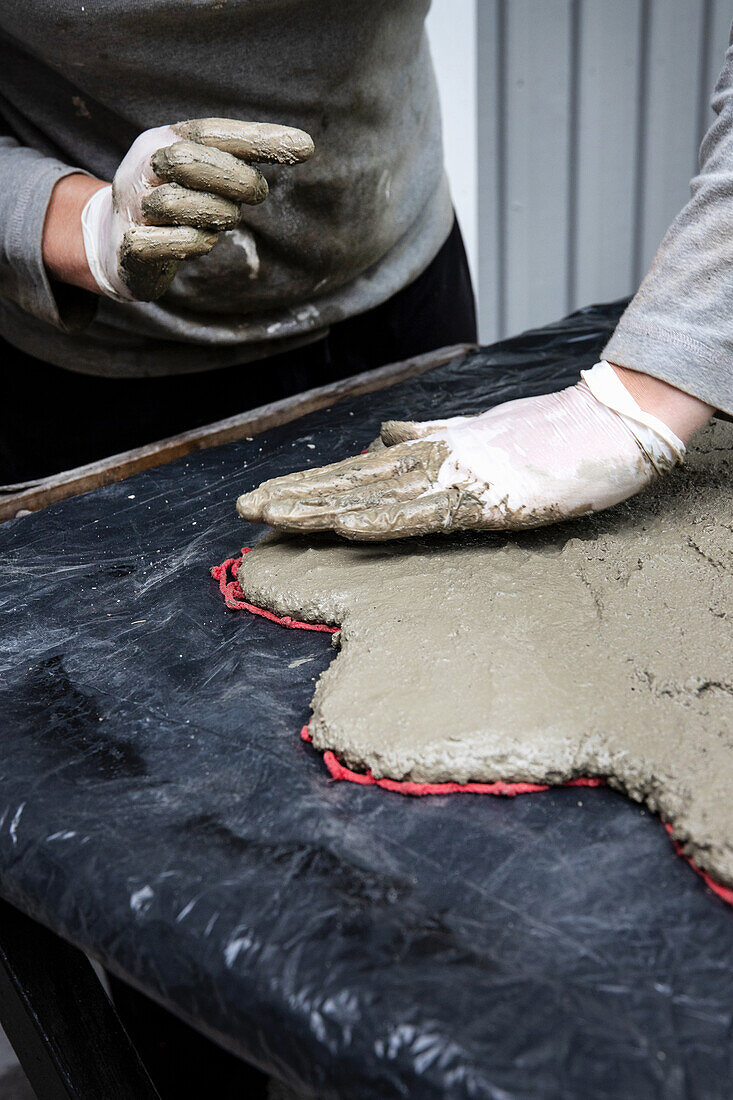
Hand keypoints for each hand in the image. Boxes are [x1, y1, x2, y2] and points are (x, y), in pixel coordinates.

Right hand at [79, 118, 312, 300]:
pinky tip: (196, 240)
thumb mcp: (205, 174)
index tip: (306, 146)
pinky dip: (195, 243)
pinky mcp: (132, 246)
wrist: (114, 244)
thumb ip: (244, 158)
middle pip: (189, 160)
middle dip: (235, 180)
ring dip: (217, 216)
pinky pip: (176, 242)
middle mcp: (144, 168)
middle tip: (256, 194)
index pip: (212, 131)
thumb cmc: (174, 203)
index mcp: (163, 140)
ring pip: (182, 205)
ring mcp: (134, 206)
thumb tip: (305, 144)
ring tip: (219, 220)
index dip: (257, 138)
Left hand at [237, 362, 702, 540]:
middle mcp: (433, 461)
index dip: (306, 487)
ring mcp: (458, 478)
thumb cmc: (548, 434)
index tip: (262, 500)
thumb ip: (429, 438)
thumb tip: (385, 436)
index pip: (355, 473)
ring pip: (376, 496)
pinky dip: (385, 519)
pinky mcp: (488, 498)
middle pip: (350, 483)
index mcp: (429, 451)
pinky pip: (427, 513)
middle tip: (241, 511)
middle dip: (294, 497)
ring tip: (272, 518)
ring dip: (321, 508)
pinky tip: (345, 528)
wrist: (610, 424)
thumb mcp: (477, 437)